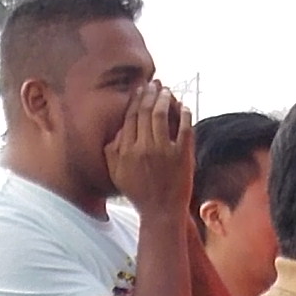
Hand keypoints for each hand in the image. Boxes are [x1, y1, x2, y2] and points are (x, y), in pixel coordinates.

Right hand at [109, 80, 194, 221]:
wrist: (161, 211)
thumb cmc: (138, 193)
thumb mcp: (116, 174)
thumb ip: (111, 152)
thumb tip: (117, 130)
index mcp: (127, 151)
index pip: (130, 117)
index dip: (135, 100)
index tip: (140, 90)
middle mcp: (144, 148)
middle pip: (146, 112)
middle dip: (150, 94)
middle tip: (154, 84)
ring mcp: (164, 151)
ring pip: (163, 115)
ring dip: (165, 99)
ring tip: (166, 91)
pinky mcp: (182, 156)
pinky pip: (184, 128)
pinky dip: (184, 114)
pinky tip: (184, 107)